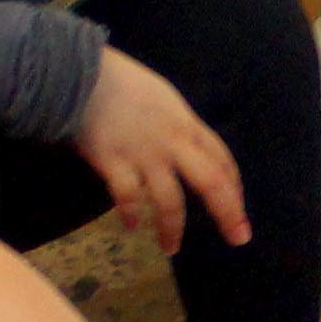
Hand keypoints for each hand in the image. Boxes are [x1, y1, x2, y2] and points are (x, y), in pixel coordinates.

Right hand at [75, 50, 248, 253]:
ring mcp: (144, 154)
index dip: (234, 186)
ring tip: (171, 248)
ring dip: (172, 228)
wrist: (81, 73)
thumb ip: (175, 125)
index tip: (238, 209)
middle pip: (211, 182)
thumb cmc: (119, 81)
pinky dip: (131, 215)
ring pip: (170, 201)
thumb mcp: (162, 97)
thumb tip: (185, 148)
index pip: (221, 158)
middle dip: (228, 212)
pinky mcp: (114, 163)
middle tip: (239, 238)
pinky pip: (129, 198)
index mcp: (186, 124)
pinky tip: (131, 226)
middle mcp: (172, 142)